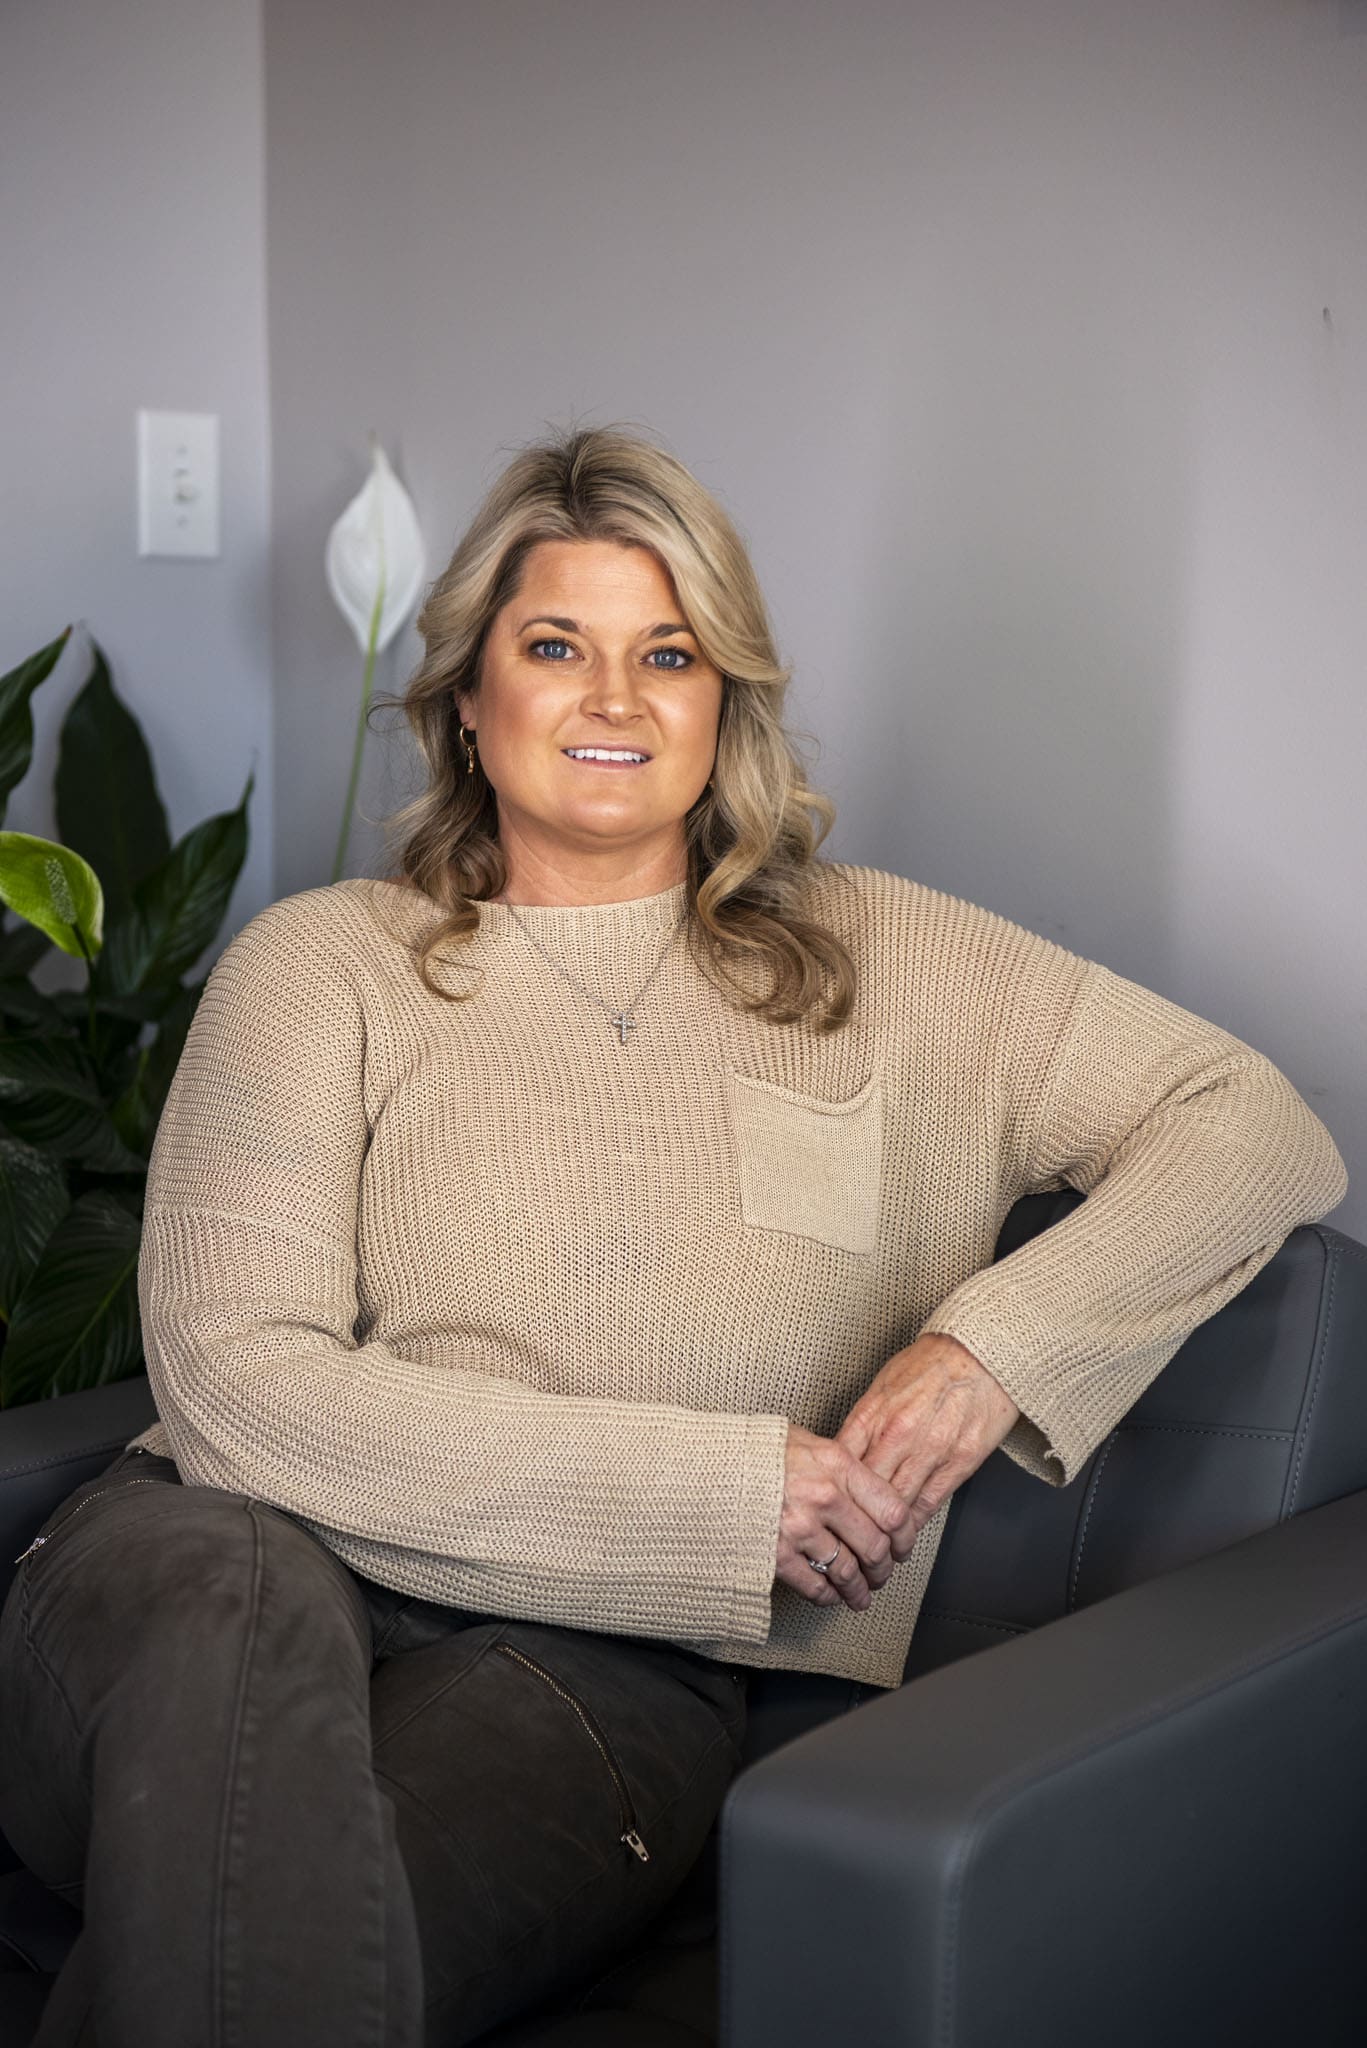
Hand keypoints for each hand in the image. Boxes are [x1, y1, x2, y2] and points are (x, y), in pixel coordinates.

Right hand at [776, 1422, 912, 1612]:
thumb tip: (869, 1492)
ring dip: (858, 1590)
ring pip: (848, 1571)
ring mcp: (800, 1527)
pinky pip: (815, 1586)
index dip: (904, 1537)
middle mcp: (824, 1497)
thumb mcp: (808, 1442)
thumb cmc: (757, 1450)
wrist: (710, 1464)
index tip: (902, 1546)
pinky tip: (830, 1596)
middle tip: (881, 1574)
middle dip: (882, 1568)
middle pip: (875, 1547)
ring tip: (860, 1595)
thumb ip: (841, 1467)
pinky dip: (827, 1597)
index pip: (892, 1510)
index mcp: (837, 1465)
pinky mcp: (776, 1553)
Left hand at [834, 1333, 1020, 1561]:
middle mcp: (898, 1435)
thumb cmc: (930, 1363)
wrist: (980, 1352)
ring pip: (897, 1505)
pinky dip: (913, 1525)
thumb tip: (842, 1453)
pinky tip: (903, 1537)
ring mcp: (930, 1451)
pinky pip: (929, 1503)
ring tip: (873, 1551)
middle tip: (845, 1542)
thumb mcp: (883, 1385)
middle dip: (854, 1521)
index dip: (831, 1494)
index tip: (826, 1511)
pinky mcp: (959, 1462)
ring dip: (884, 1533)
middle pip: (864, 1492)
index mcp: (874, 1414)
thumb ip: (863, 1423)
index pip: (840, 1465)